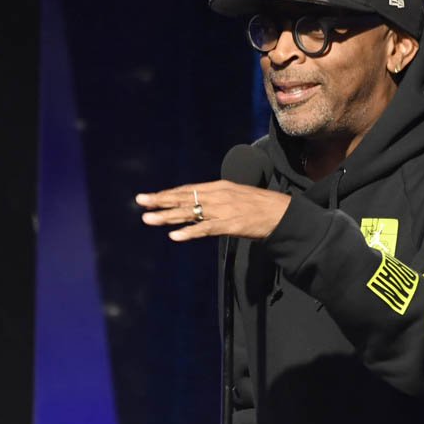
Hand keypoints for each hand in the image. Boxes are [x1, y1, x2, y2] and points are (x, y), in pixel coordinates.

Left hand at [135, 180, 289, 241]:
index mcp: (219, 188)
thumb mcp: (237, 199)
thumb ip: (218, 203)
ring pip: (190, 212)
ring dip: (167, 216)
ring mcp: (223, 210)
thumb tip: (201, 210)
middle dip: (160, 200)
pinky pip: (205, 228)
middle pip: (184, 197)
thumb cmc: (262, 209)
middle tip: (140, 201)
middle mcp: (218, 196)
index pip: (188, 190)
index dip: (168, 194)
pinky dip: (189, 232)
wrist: (283, 214)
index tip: (150, 197)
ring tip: (148, 219)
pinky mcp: (230, 224)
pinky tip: (174, 236)